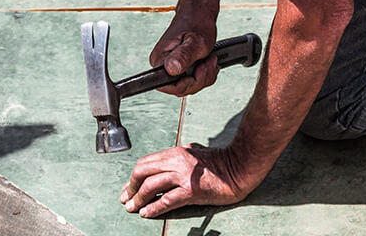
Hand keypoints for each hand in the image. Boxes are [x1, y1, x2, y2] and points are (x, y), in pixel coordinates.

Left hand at [120, 144, 258, 217]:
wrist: (240, 168)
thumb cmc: (221, 162)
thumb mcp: (197, 152)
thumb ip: (183, 154)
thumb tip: (172, 158)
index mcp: (176, 152)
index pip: (146, 162)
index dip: (134, 176)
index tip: (129, 187)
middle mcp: (177, 161)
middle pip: (142, 172)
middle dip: (131, 186)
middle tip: (126, 198)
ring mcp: (183, 175)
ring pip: (150, 186)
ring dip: (138, 199)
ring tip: (132, 208)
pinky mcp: (191, 190)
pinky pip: (166, 200)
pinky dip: (154, 208)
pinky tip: (147, 213)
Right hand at [149, 10, 218, 96]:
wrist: (199, 14)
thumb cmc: (196, 23)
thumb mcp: (196, 41)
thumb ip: (184, 56)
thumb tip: (171, 69)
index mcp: (160, 59)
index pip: (168, 87)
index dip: (187, 84)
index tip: (199, 69)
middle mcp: (162, 65)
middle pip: (180, 89)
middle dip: (200, 79)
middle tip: (209, 61)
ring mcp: (171, 67)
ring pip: (189, 86)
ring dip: (205, 76)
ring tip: (210, 58)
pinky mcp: (179, 68)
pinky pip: (193, 81)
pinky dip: (205, 74)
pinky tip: (209, 62)